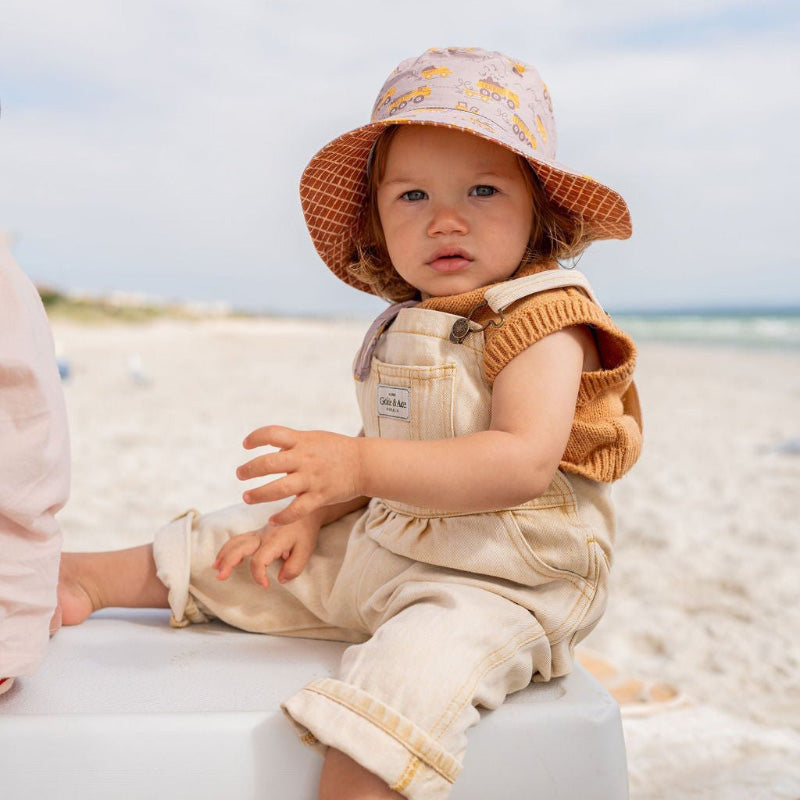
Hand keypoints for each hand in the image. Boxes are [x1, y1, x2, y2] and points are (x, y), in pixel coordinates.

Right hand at [213, 515, 319, 587]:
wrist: (305, 508)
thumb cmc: (305, 531)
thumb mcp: (305, 550)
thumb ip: (294, 567)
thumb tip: (281, 579)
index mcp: (274, 541)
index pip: (259, 560)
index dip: (258, 575)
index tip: (265, 585)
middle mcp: (262, 536)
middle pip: (239, 548)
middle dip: (228, 562)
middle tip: (220, 577)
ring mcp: (258, 533)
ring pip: (235, 541)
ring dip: (224, 554)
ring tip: (216, 568)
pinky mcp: (256, 533)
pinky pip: (238, 539)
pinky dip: (228, 548)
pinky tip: (224, 558)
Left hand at [236, 426, 361, 525]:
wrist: (365, 463)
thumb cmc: (338, 450)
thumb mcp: (315, 438)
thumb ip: (293, 443)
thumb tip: (270, 448)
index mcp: (303, 441)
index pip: (272, 433)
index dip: (255, 438)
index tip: (246, 445)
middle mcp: (305, 458)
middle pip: (269, 463)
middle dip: (249, 469)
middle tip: (240, 474)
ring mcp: (312, 478)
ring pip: (278, 489)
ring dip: (258, 494)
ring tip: (247, 497)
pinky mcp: (320, 496)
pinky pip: (296, 510)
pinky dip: (282, 517)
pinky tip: (272, 520)